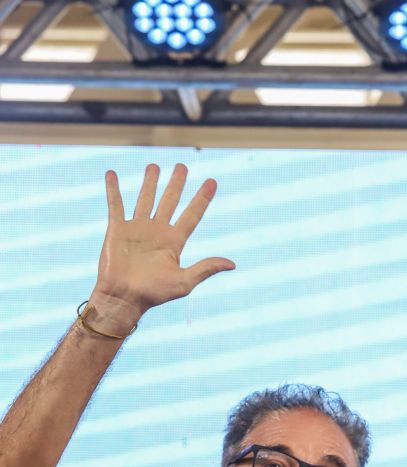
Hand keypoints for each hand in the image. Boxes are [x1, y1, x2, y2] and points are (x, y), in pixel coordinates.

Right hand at [88, 163, 234, 331]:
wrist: (125, 298)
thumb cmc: (154, 294)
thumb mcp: (185, 281)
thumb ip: (206, 268)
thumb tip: (232, 264)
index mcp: (174, 242)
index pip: (192, 215)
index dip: (202, 198)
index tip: (212, 181)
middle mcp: (157, 232)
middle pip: (170, 201)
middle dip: (176, 184)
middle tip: (182, 166)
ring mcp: (137, 229)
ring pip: (145, 199)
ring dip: (150, 182)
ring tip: (155, 166)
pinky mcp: (117, 229)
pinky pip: (116, 204)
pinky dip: (113, 189)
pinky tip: (111, 173)